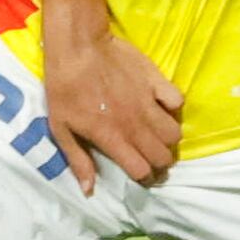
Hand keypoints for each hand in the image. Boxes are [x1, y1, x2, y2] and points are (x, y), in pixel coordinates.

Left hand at [42, 23, 182, 193]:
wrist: (78, 47)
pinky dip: (173, 107)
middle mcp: (135, 124)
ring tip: (158, 136)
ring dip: (169, 140)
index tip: (141, 174)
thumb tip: (89, 191)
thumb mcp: (61, 128)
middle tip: (152, 158)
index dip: (144, 177)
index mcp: (113, 138)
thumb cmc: (64, 89)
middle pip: (163, 156)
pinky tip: (161, 106)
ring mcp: (148, 102)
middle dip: (160, 163)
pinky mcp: (156, 81)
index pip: (142, 170)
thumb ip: (78, 161)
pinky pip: (178, 101)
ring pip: (174, 133)